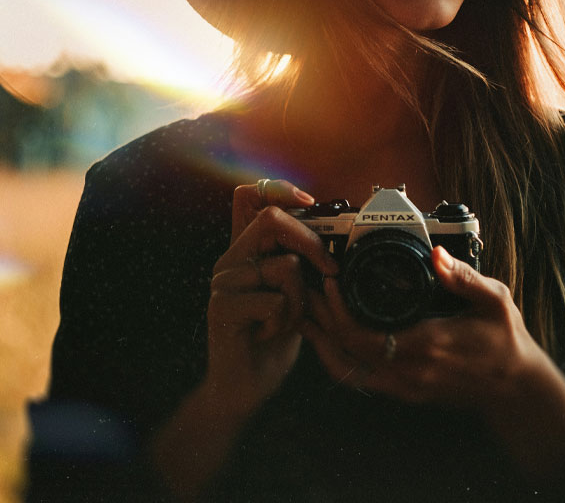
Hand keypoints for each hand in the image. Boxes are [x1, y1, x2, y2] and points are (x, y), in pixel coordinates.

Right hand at [206, 179, 337, 414]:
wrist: (246, 384)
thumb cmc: (274, 335)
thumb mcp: (293, 292)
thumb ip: (299, 261)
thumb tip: (333, 235)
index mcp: (247, 249)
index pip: (250, 195)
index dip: (281, 189)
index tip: (310, 202)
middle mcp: (231, 258)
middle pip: (272, 219)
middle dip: (312, 244)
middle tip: (329, 272)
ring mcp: (223, 281)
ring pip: (284, 266)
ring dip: (301, 299)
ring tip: (288, 320)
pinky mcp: (223, 307)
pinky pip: (276, 300)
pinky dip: (287, 321)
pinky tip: (271, 334)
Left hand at [301, 245, 542, 406]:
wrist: (514, 390)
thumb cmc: (505, 342)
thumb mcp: (495, 301)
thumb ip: (464, 278)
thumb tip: (437, 255)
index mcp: (427, 344)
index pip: (363, 335)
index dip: (337, 310)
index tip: (329, 281)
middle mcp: (409, 370)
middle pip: (345, 352)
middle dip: (321, 320)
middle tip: (307, 290)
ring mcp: (404, 386)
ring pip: (345, 372)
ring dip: (321, 343)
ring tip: (307, 314)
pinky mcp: (403, 392)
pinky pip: (358, 380)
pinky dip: (337, 359)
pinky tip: (329, 338)